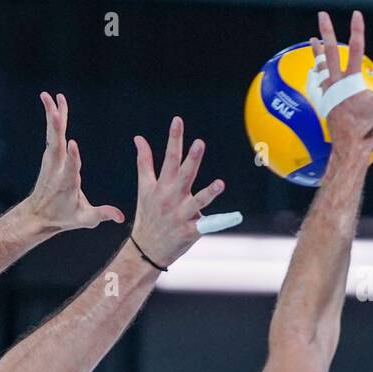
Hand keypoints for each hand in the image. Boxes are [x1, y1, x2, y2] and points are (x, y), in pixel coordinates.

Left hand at [20, 92, 123, 232]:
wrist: (37, 215)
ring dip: (53, 115)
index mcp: (67, 183)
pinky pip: (52, 133)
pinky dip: (54, 117)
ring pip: (53, 135)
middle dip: (55, 128)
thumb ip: (102, 215)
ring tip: (51, 96)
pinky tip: (55, 101)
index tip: (72, 144)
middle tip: (53, 108)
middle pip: (56, 145)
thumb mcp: (84, 220)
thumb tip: (121, 217)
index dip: (72, 157)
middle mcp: (57, 169)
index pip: (70, 168)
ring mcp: (51, 161)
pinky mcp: (50, 155)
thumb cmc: (63, 217)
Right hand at [130, 117, 228, 267]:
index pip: (169, 158)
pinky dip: (217, 222)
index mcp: (162, 186)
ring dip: (208, 194)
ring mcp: (180, 215)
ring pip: (197, 202)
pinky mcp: (190, 231)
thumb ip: (144, 162)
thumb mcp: (143, 188)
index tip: (178, 121)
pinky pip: (206, 225)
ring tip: (220, 184)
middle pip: (183, 175)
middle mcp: (171, 198)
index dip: (174, 139)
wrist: (145, 250)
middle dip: (191, 160)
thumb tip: (139, 138)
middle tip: (199, 143)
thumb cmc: (148, 215)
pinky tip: (234, 217)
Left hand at [311, 10, 372, 157]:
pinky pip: (321, 82)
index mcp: (352, 82)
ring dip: (318, 51)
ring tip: (313, 39)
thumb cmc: (369, 129)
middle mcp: (337, 85)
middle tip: (322, 16)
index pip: (356, 49)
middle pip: (330, 52)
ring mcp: (329, 93)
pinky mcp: (327, 102)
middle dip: (327, 32)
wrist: (349, 148)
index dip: (357, 30)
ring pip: (322, 66)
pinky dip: (318, 72)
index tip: (356, 14)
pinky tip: (317, 69)